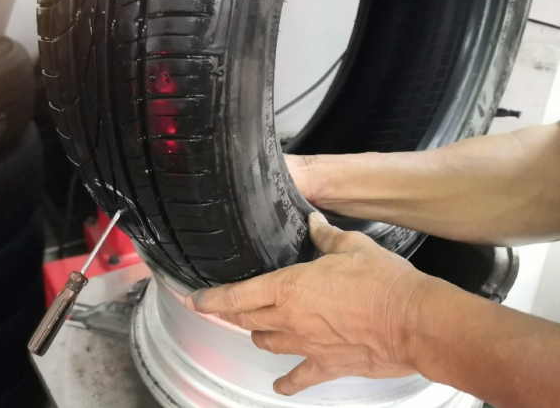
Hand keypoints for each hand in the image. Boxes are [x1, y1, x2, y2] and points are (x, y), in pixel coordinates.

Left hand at [184, 212, 435, 395]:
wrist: (414, 322)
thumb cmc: (384, 282)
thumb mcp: (352, 247)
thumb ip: (326, 236)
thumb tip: (314, 222)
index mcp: (290, 287)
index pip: (238, 294)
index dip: (211, 298)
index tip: (193, 298)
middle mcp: (291, 318)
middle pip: (245, 318)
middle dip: (227, 313)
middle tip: (218, 309)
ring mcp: (306, 345)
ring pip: (265, 342)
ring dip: (257, 334)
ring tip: (254, 329)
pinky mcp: (326, 366)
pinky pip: (297, 378)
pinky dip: (287, 382)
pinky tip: (281, 384)